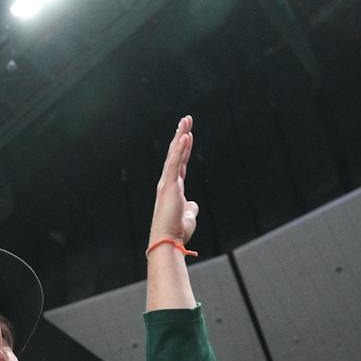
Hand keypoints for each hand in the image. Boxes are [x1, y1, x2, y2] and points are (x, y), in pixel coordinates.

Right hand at [149, 114, 199, 249]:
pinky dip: (180, 149)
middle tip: (186, 120)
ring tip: (186, 121)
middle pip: (176, 154)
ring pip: (175, 154)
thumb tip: (193, 204)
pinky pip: (175, 163)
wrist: (168, 241)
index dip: (184, 148)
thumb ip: (190, 208)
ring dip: (181, 136)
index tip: (188, 135)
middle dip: (181, 135)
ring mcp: (167, 183)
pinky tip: (185, 136)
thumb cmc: (176, 231)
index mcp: (172, 188)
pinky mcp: (169, 186)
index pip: (179, 163)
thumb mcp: (187, 216)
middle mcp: (167, 182)